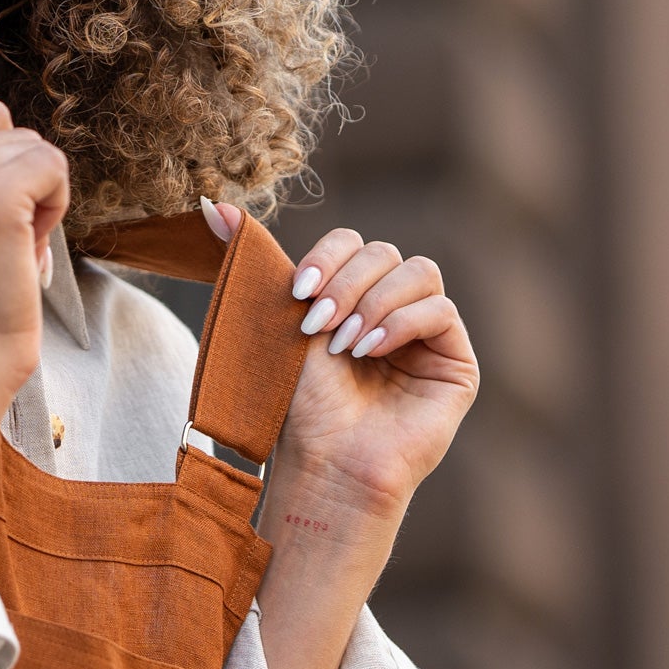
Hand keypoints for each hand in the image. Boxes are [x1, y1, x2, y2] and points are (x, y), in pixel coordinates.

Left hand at [213, 207, 480, 519]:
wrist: (321, 463)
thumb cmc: (293, 403)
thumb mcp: (269, 322)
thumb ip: (250, 263)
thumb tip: (213, 206)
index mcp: (350, 298)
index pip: (353, 243)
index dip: (328, 256)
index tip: (297, 292)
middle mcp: (391, 311)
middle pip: (384, 252)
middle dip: (346, 282)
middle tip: (316, 324)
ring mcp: (427, 337)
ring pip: (418, 271)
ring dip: (373, 301)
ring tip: (343, 344)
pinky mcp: (455, 364)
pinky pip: (441, 311)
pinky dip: (400, 323)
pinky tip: (369, 351)